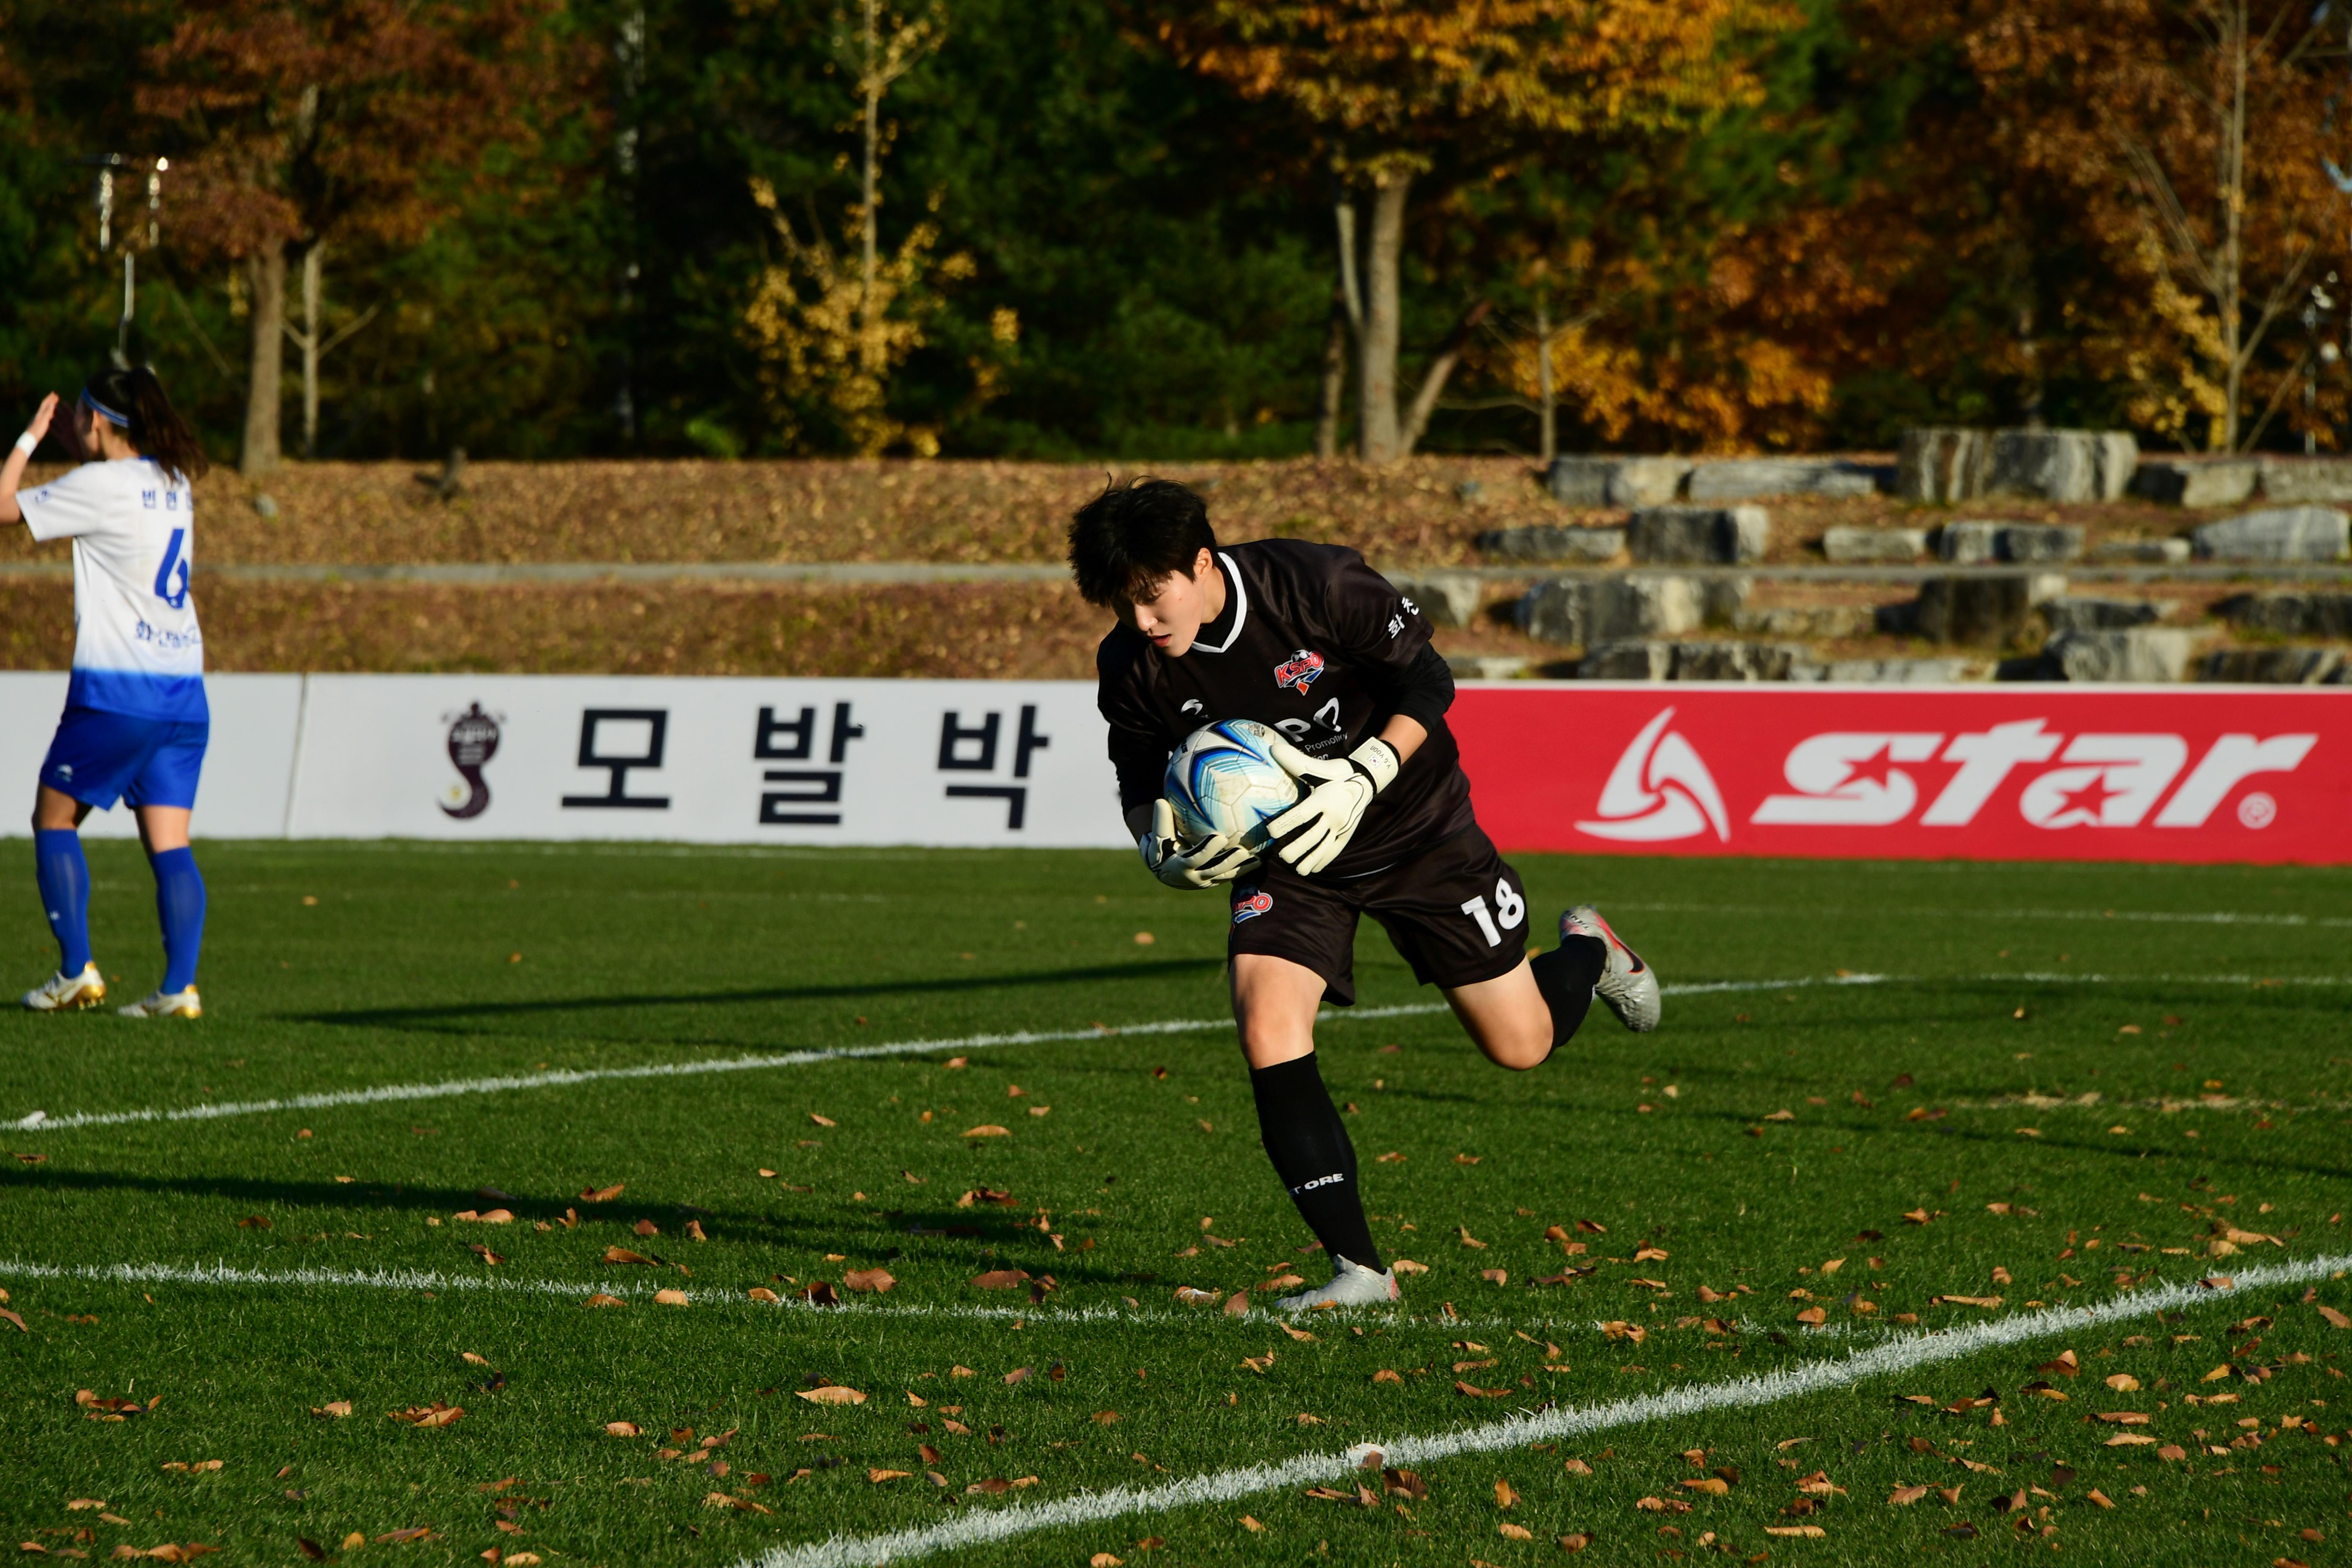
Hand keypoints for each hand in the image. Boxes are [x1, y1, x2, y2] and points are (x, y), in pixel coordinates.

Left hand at [24, 393, 55, 445]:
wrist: (30, 438)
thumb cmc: (37, 430)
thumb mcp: (44, 420)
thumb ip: (48, 412)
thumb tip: (52, 403)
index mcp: (40, 413)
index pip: (45, 403)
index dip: (50, 398)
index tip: (55, 394)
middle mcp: (38, 415)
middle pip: (44, 406)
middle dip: (50, 401)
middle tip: (55, 396)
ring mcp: (37, 419)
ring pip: (44, 411)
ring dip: (50, 407)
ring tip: (54, 405)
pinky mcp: (37, 424)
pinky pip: (44, 416)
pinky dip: (49, 414)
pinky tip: (50, 417)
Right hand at [1138, 797, 1257, 888]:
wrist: (1165, 871)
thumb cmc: (1162, 847)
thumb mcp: (1158, 837)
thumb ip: (1161, 821)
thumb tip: (1160, 801)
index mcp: (1179, 867)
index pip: (1195, 859)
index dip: (1208, 850)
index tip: (1220, 837)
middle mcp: (1194, 877)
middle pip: (1215, 870)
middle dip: (1230, 862)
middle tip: (1243, 850)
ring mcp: (1206, 881)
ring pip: (1225, 876)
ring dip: (1241, 868)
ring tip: (1257, 858)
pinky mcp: (1214, 882)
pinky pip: (1230, 876)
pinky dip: (1243, 870)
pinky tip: (1258, 860)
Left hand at [1265, 734, 1398, 875]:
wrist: (1367, 779)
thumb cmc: (1339, 772)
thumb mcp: (1319, 767)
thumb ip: (1296, 761)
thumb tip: (1272, 748)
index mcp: (1324, 798)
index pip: (1301, 815)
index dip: (1285, 824)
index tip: (1270, 831)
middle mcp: (1334, 815)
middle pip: (1312, 837)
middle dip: (1296, 849)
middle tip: (1281, 856)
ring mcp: (1342, 826)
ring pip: (1324, 847)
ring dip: (1310, 859)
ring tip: (1297, 869)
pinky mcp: (1347, 833)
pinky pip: (1335, 850)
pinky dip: (1324, 860)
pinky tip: (1313, 869)